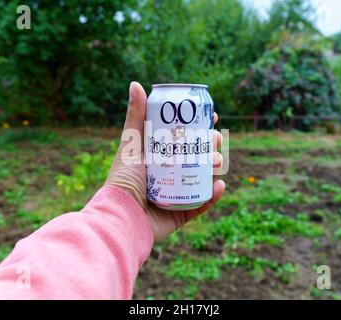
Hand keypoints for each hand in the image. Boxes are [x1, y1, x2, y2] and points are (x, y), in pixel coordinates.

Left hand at [105, 82, 224, 240]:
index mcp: (160, 158)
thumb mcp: (131, 143)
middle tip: (214, 141)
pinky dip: (213, 195)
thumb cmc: (123, 179)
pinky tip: (220, 185)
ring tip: (216, 162)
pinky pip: (202, 204)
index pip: (185, 139)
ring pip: (204, 178)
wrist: (121, 216)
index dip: (200, 128)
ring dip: (216, 168)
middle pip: (198, 157)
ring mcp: (177, 194)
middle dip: (211, 146)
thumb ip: (135, 116)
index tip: (212, 117)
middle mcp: (170, 175)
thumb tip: (136, 84)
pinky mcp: (181, 213)